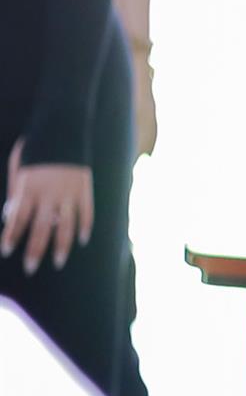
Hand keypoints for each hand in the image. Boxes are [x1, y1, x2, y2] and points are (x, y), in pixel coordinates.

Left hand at [2, 139, 93, 275]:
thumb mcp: (18, 166)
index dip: (12, 235)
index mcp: (29, 187)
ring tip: (58, 262)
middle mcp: (49, 194)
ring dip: (62, 246)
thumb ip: (15, 192)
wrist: (63, 127)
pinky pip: (87, 213)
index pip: (18, 218)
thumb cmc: (36, 148)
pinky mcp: (85, 190)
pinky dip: (85, 227)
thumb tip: (9, 215)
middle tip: (30, 267)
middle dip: (35, 249)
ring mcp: (69, 193)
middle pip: (41, 228)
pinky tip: (82, 240)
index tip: (7, 251)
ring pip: (66, 226)